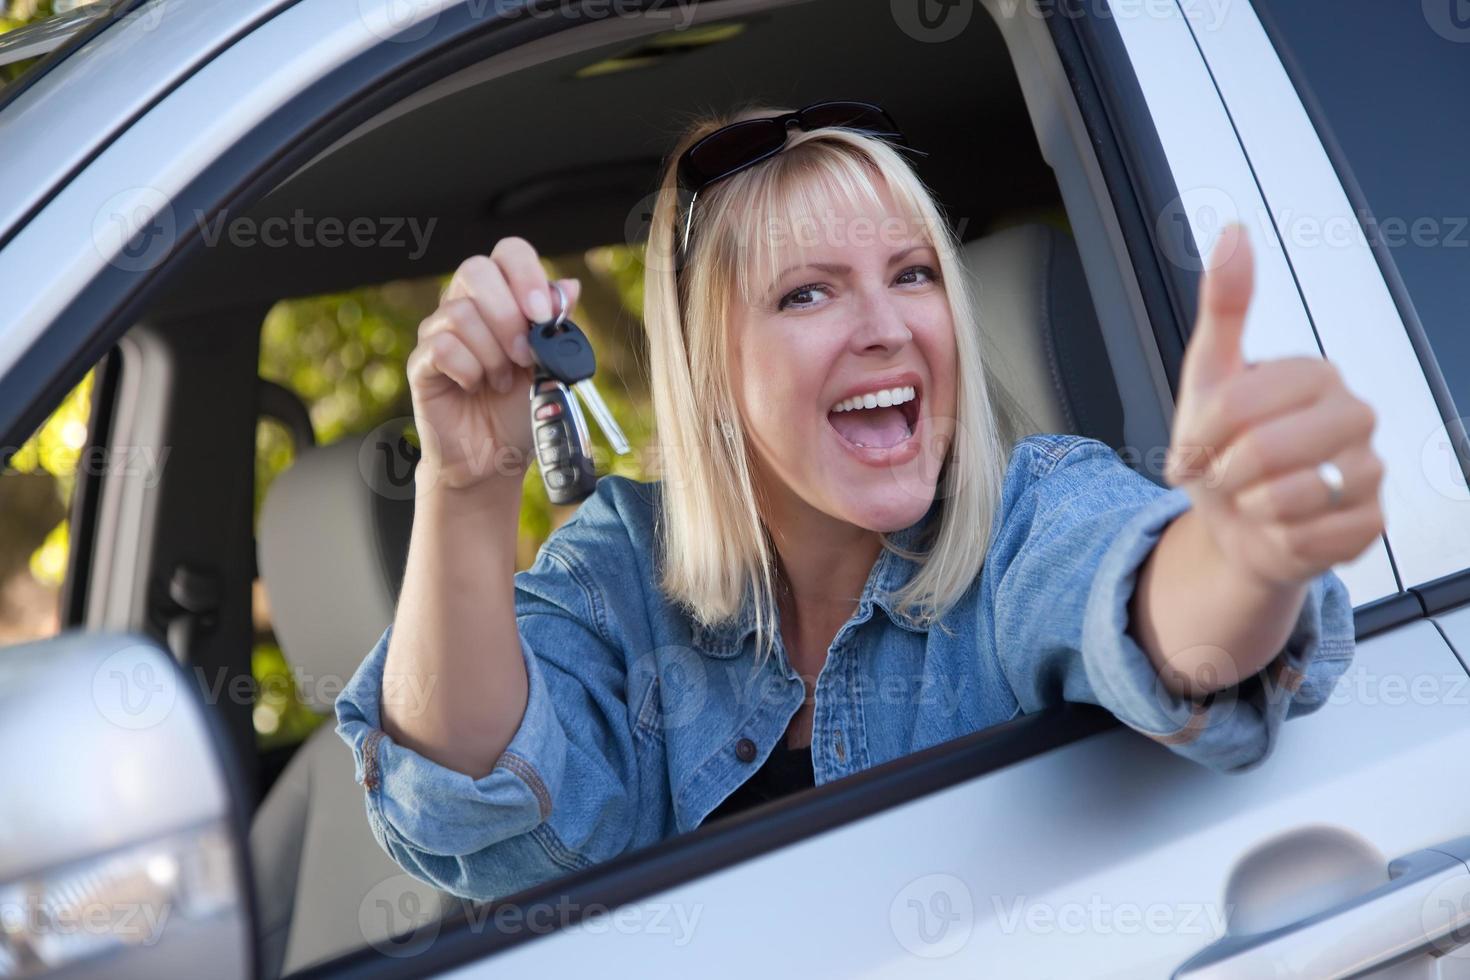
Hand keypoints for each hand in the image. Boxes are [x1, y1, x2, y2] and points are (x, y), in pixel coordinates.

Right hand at [406, 237, 579, 492]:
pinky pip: (442, 347)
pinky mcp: (422, 362)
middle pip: (476, 270)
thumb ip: (557, 326)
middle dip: (508, 315)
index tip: (543, 314)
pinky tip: (476, 387)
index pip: (509, 253)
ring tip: (501, 380)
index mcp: (502, 297)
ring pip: (461, 313)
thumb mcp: (553, 364)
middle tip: (525, 356)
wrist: (497, 455)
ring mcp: (439, 331)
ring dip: (492, 353)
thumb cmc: (522, 407)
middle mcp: (467, 305)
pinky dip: (469, 370)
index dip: (527, 274)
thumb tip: (568, 286)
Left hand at [1163, 224, 1385, 588]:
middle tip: (1224, 472)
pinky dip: (1277, 538)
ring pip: (1287, 497)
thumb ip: (1224, 305)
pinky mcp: (1370, 524)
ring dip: (1248, 506)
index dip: (1199, 434)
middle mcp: (1354, 417)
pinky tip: (1281, 525)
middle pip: (1264, 450)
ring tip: (1252, 497)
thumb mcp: (1209, 374)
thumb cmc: (1225, 446)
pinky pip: (1308, 537)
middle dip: (1223, 472)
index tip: (1196, 443)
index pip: (1236, 404)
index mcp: (1315, 375)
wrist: (1236, 522)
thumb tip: (1234, 232)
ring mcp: (1369, 471)